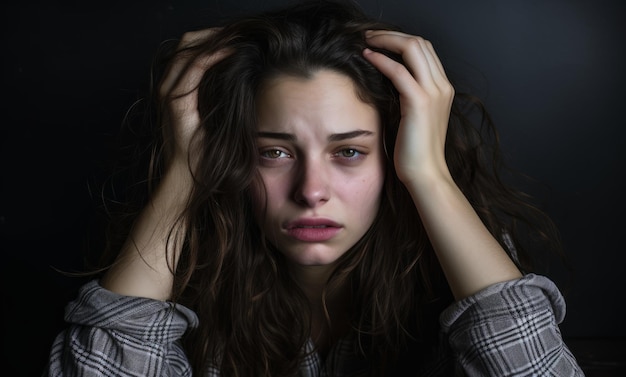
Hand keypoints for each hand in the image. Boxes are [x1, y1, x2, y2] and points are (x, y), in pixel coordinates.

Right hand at [159, 28, 226, 166]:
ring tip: (237, 37)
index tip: (235, 37)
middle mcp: (167, 88)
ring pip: (189, 49)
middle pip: (187, 44)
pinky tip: (232, 50)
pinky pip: (195, 67)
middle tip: (238, 32)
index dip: (211, 39)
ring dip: (214, 39)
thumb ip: (217, 97)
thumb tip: (239, 79)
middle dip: (213, 34)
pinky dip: (214, 54)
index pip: (190, 52)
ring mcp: (168, 93)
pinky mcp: (176, 100)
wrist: (189, 175)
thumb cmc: (204, 154)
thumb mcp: (213, 118)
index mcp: (175, 90)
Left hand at [363, 30, 453, 185]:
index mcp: (443, 88)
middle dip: (392, 35)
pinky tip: (368, 57)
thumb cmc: (415, 151)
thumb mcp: (414, 117)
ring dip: (386, 40)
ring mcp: (434, 92)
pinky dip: (382, 59)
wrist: (425, 174)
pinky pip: (398, 70)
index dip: (401, 40)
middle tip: (369, 36)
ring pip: (412, 48)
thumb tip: (387, 81)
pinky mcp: (419, 102)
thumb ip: (408, 96)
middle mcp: (442, 86)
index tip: (379, 41)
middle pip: (420, 43)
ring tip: (366, 41)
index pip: (425, 50)